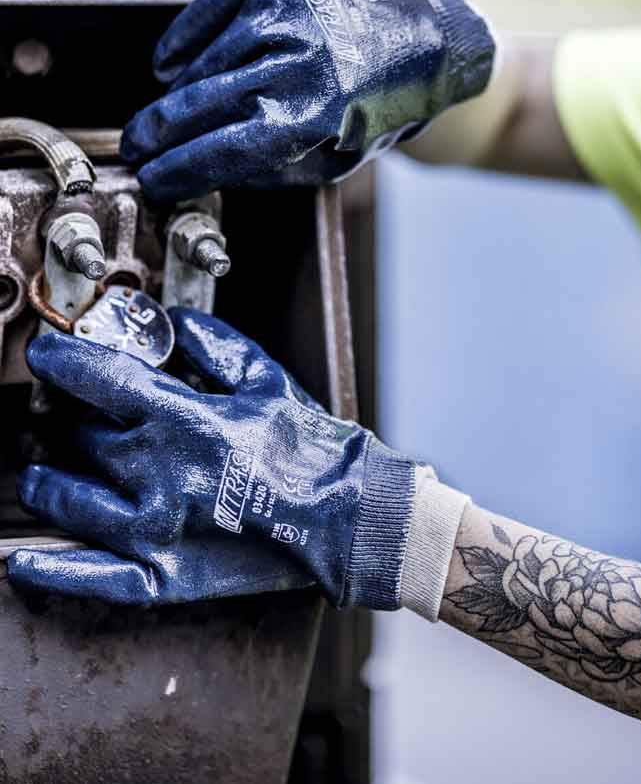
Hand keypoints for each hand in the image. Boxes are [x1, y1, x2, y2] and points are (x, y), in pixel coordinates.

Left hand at [6, 309, 416, 605]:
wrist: (349, 518)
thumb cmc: (312, 448)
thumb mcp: (267, 380)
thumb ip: (212, 344)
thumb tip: (172, 323)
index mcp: (183, 421)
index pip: (97, 378)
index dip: (62, 358)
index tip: (48, 352)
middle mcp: (157, 475)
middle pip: (80, 436)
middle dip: (71, 418)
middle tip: (74, 413)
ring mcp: (154, 531)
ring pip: (67, 499)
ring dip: (46, 480)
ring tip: (42, 472)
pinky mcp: (163, 577)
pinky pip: (89, 577)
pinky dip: (50, 567)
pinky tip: (22, 557)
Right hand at [121, 0, 495, 200]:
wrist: (429, 37)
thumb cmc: (383, 107)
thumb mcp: (341, 158)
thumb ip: (275, 168)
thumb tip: (209, 170)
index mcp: (314, 116)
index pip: (224, 150)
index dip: (179, 169)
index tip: (152, 179)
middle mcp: (295, 60)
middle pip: (201, 105)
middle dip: (159, 132)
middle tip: (135, 148)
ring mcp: (285, 12)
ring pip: (204, 60)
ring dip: (175, 92)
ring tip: (164, 113)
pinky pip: (211, 9)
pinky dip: (184, 39)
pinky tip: (168, 62)